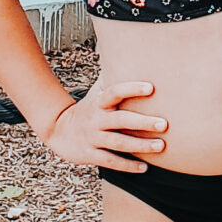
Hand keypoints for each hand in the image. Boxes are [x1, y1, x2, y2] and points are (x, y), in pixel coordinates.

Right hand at [42, 82, 167, 173]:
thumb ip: (111, 78)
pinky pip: (110, 161)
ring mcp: (92, 137)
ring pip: (118, 142)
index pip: (115, 91)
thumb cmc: (87, 109)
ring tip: (161, 146)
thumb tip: (128, 54)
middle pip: (121, 119)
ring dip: (140, 145)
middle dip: (143, 122)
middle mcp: (96, 119)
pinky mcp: (90, 154)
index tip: (151, 88)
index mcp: (99, 102)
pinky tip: (144, 168)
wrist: (57, 130)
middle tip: (164, 124)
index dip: (132, 88)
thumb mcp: (96, 93)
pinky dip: (127, 165)